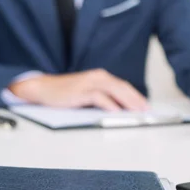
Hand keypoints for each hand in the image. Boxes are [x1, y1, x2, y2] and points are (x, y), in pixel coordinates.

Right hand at [9, 69, 147, 110]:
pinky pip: (98, 97)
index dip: (137, 96)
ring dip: (127, 102)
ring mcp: (89, 83)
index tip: (147, 107)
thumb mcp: (88, 93)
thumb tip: (122, 111)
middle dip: (136, 100)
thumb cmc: (66, 93)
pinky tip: (117, 112)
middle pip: (122, 88)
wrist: (42, 88)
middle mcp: (97, 77)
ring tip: (137, 112)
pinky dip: (109, 105)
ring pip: (114, 91)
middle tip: (146, 111)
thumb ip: (104, 98)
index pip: (124, 86)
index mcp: (101, 77)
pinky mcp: (80, 91)